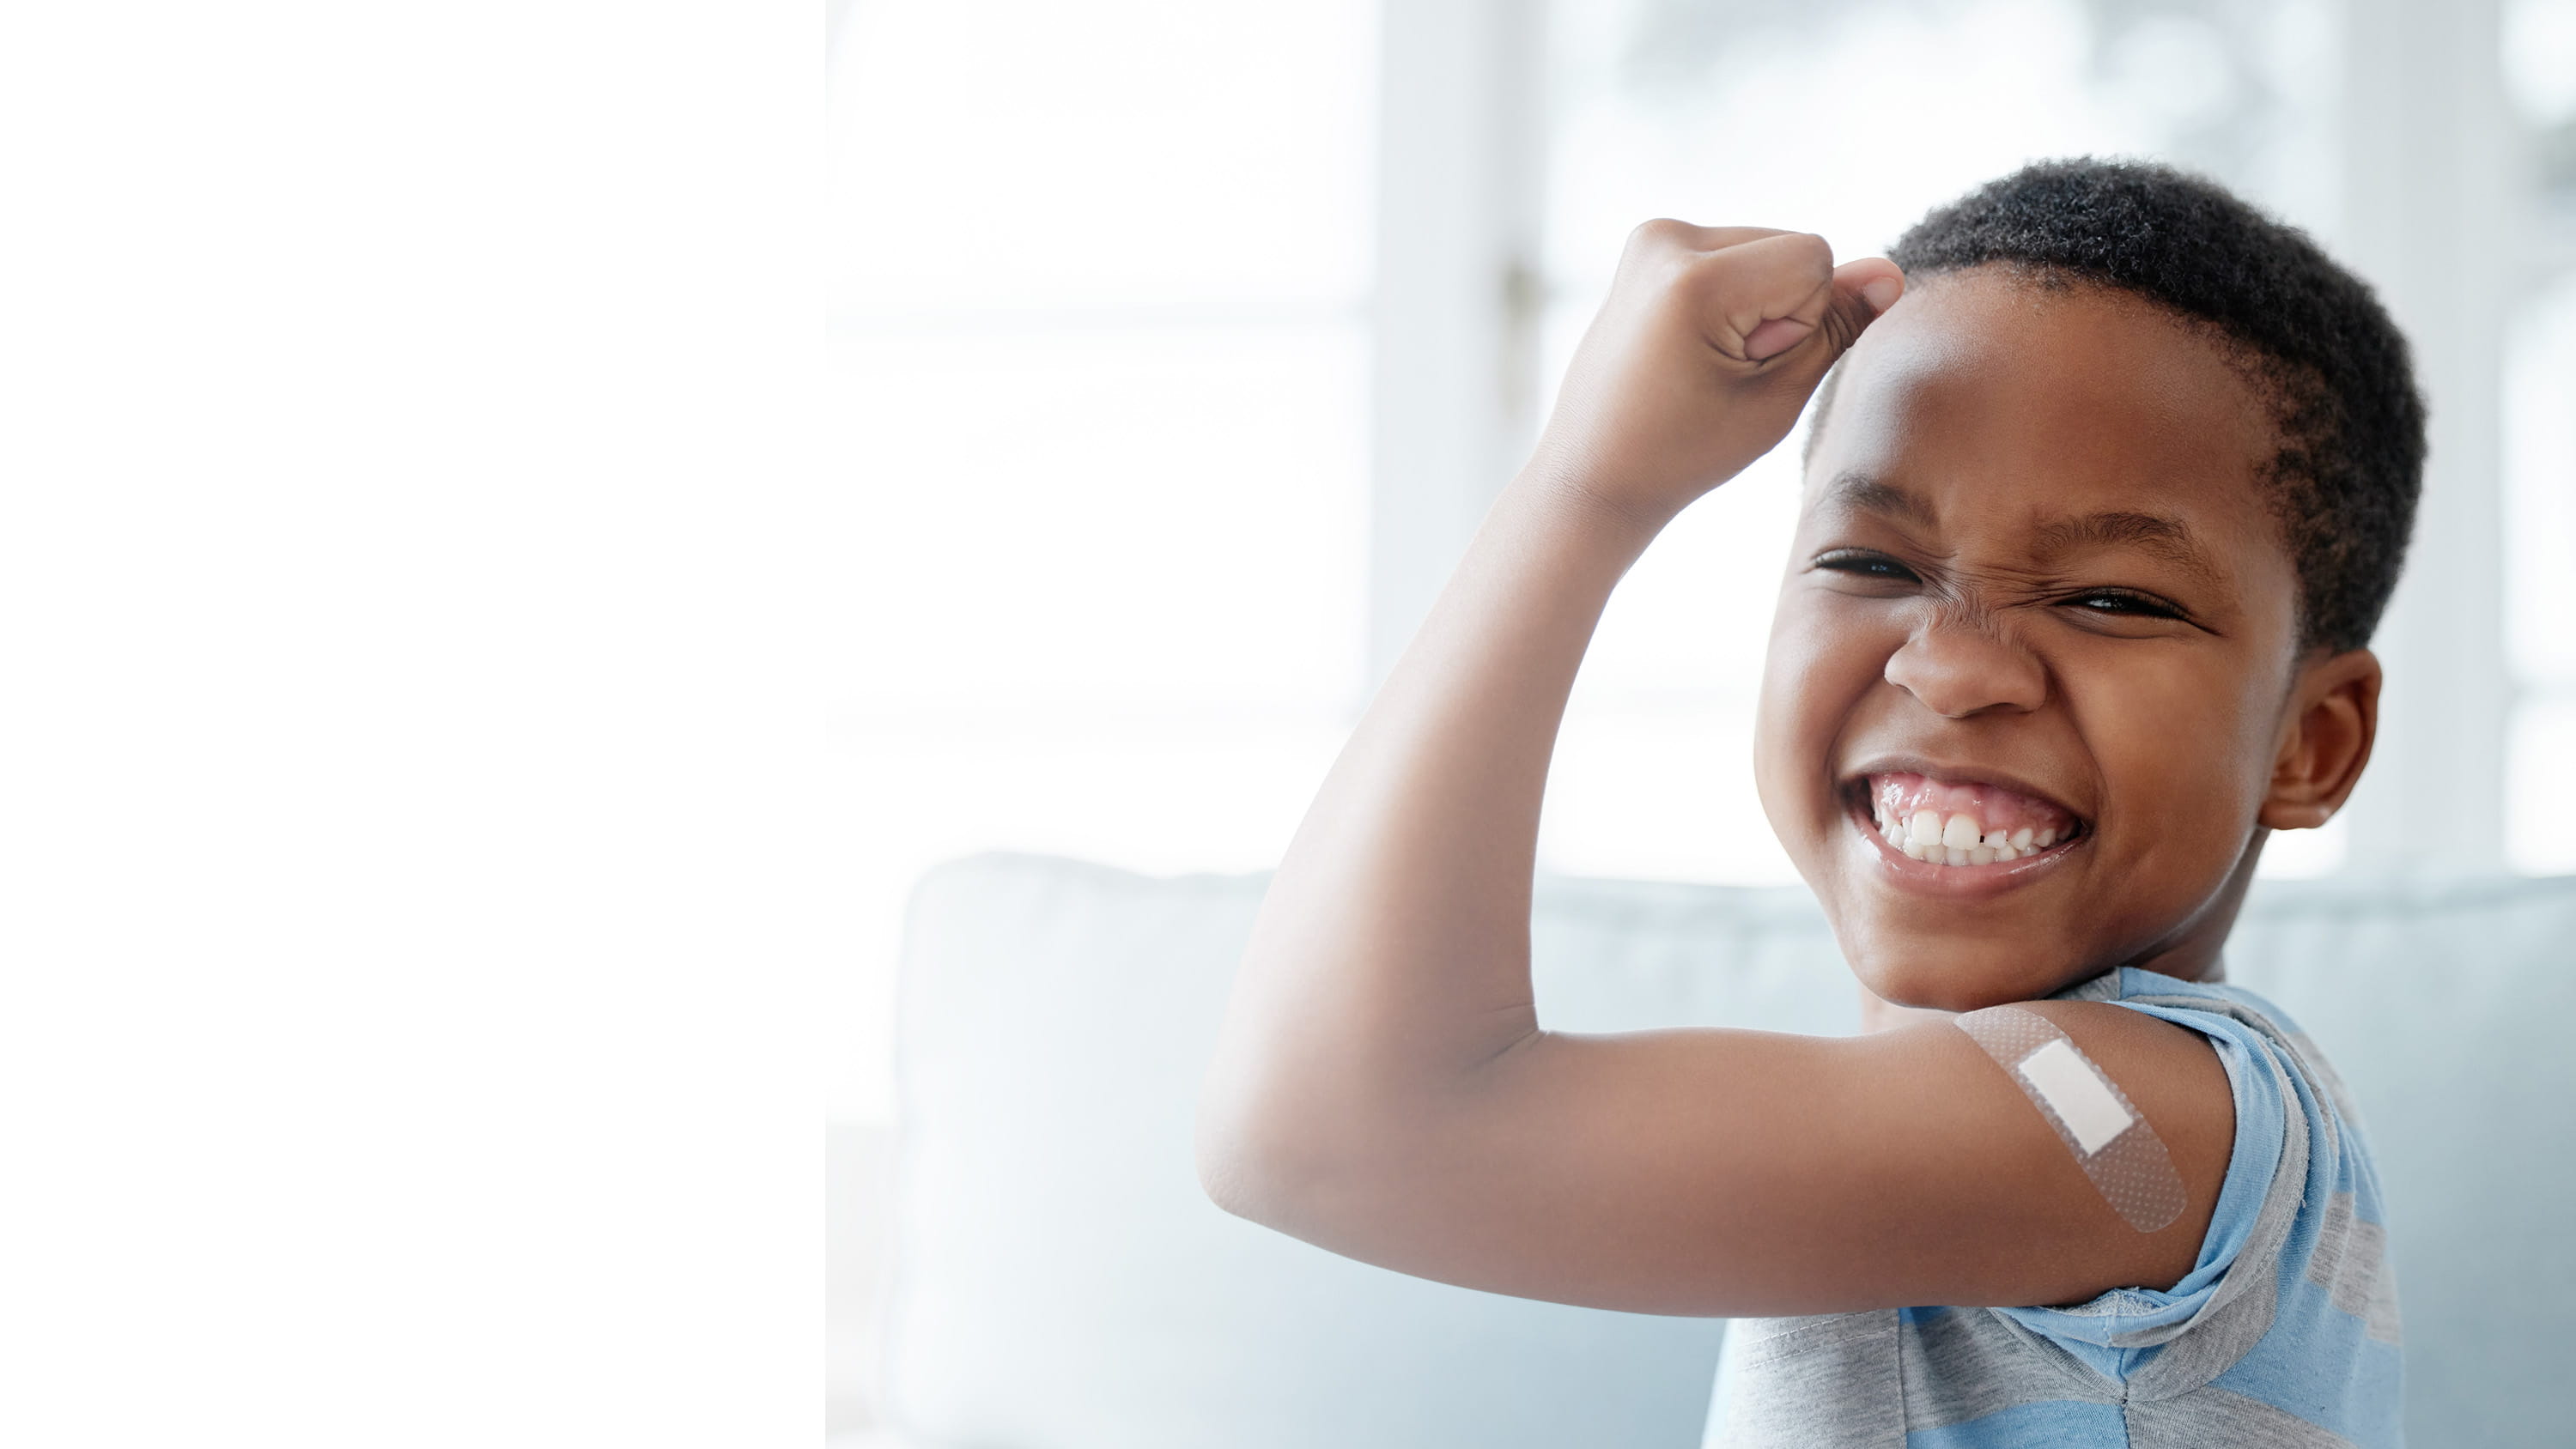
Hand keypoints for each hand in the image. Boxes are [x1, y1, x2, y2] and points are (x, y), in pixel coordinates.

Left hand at [1528, 223, 1903, 523]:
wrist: (1594, 472)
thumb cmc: (1682, 452)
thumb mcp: (1776, 399)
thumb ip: (1837, 327)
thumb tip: (1889, 272)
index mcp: (1694, 279)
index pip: (1816, 257)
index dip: (1803, 321)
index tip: (1745, 368)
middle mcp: (1665, 240)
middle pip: (1792, 248)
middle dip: (1780, 309)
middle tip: (1717, 372)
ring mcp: (1652, 238)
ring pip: (1767, 250)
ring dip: (1756, 304)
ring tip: (1701, 362)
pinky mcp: (1649, 245)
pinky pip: (1735, 255)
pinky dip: (1732, 297)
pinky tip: (1691, 344)